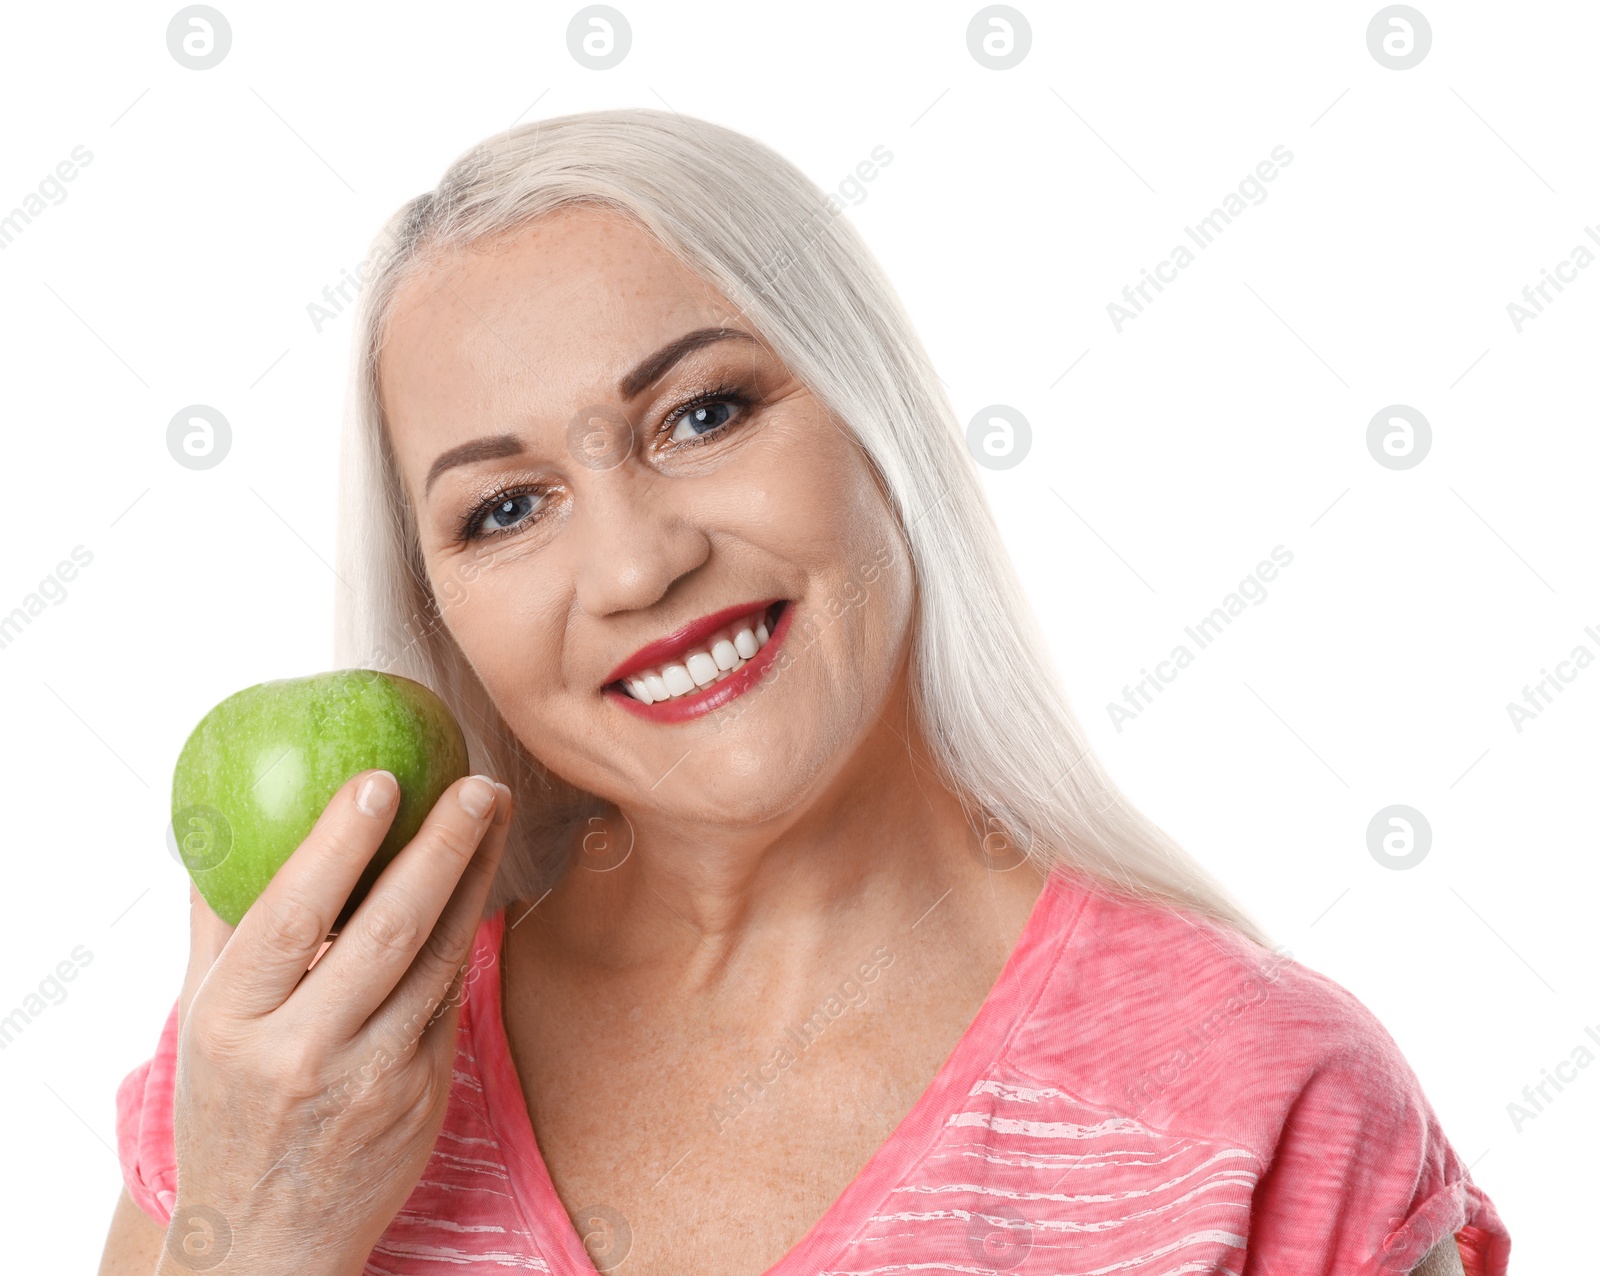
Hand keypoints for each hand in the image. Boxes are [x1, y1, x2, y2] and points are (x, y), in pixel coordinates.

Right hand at [159, 769, 511, 1275]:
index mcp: (232, 1026)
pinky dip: (466, 934)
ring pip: (436, 960)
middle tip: (475, 784)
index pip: (290, 920)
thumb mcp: (200, 1024)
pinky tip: (480, 881)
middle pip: (385, 933)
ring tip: (490, 813)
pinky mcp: (424, 1097)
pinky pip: (448, 998)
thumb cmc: (228, 1111)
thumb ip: (218, 928)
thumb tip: (222, 826)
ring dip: (472, 880)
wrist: (267, 1243)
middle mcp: (303, 1053)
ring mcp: (373, 1080)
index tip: (379, 781)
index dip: (338, 847)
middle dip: (440, 849)